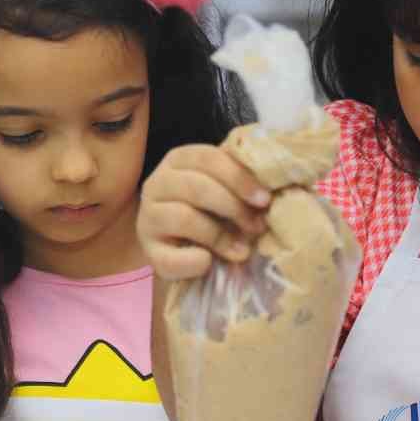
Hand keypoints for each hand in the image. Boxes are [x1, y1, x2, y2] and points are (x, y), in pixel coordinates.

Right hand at [138, 144, 270, 278]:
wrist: (184, 249)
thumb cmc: (212, 214)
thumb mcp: (225, 190)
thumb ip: (241, 183)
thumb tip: (271, 189)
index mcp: (179, 160)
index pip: (207, 157)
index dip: (239, 177)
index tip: (264, 199)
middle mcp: (157, 183)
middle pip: (196, 186)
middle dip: (233, 207)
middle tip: (257, 226)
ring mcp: (148, 216)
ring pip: (184, 218)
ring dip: (219, 236)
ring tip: (241, 251)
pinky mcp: (147, 249)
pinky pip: (170, 257)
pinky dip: (195, 262)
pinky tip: (208, 263)